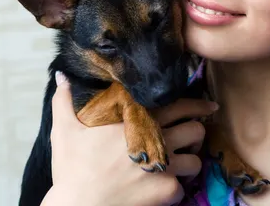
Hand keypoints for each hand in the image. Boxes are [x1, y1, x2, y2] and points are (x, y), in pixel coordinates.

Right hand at [40, 72, 217, 205]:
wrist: (78, 205)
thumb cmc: (72, 167)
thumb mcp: (64, 129)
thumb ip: (64, 100)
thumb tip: (61, 76)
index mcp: (136, 118)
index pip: (178, 104)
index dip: (196, 104)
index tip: (207, 106)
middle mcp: (155, 136)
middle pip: (196, 128)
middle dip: (196, 132)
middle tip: (192, 137)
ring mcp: (164, 163)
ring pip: (196, 158)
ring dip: (190, 160)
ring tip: (182, 163)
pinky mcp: (167, 189)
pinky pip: (184, 187)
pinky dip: (175, 189)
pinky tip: (163, 190)